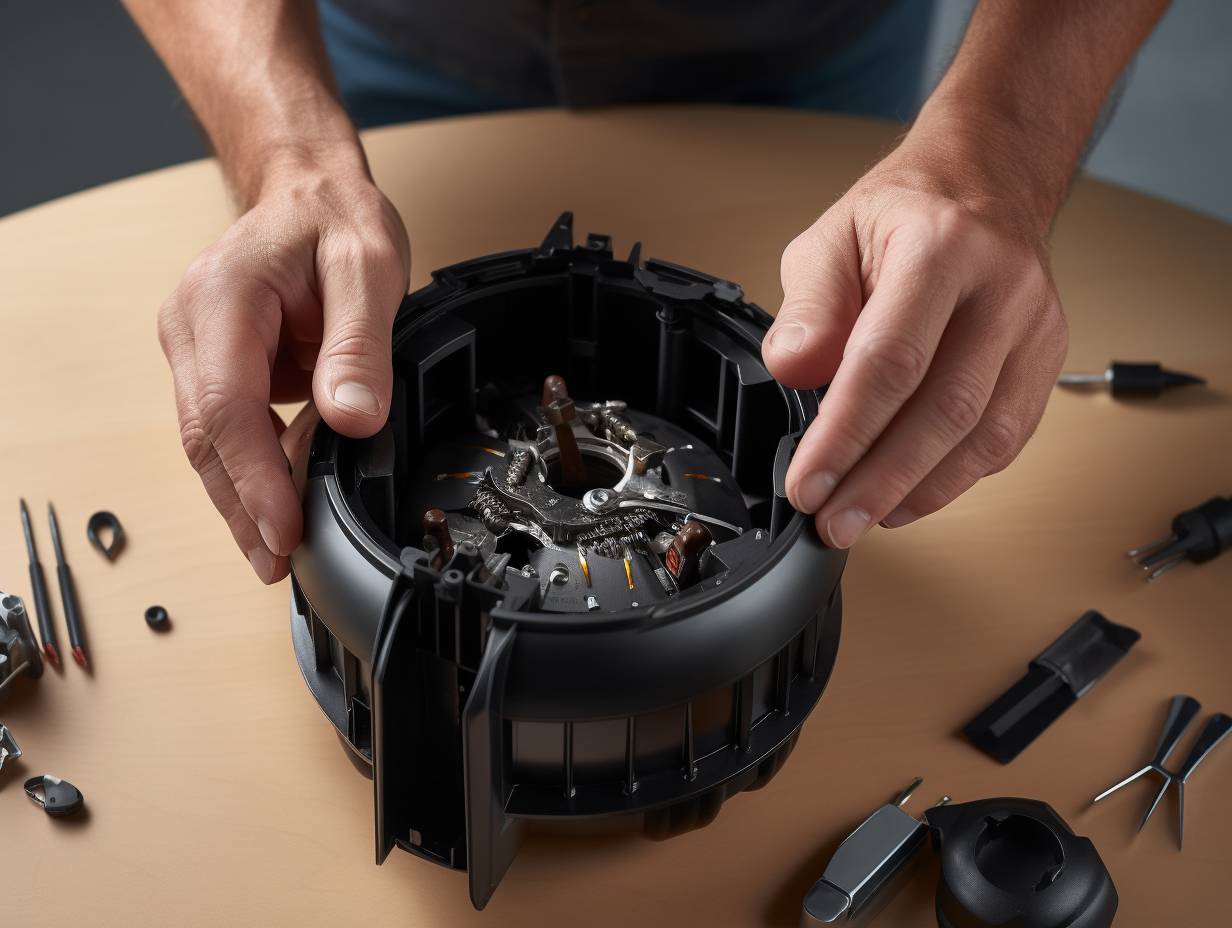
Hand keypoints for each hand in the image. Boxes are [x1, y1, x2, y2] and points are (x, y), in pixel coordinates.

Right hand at [158, 158, 409, 581]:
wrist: (308, 193)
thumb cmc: (334, 219)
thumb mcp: (368, 269)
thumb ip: (359, 347)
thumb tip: (353, 422)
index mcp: (221, 300)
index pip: (228, 408)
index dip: (256, 479)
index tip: (284, 530)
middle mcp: (192, 327)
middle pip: (207, 437)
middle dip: (243, 507)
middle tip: (278, 565)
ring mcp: (196, 348)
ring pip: (212, 441)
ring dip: (245, 497)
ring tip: (280, 552)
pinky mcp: (214, 364)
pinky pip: (231, 427)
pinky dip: (257, 467)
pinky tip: (284, 503)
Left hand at [763, 143, 1067, 547]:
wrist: (984, 183)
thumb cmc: (904, 213)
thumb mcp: (830, 237)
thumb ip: (808, 306)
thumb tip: (795, 370)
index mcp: (941, 248)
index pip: (891, 360)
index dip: (846, 434)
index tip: (809, 483)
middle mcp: (1002, 289)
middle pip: (944, 410)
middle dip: (880, 481)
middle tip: (833, 523)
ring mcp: (1035, 327)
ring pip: (984, 435)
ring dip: (918, 491)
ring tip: (864, 520)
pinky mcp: (1045, 360)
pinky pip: (1006, 439)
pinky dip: (954, 480)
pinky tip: (909, 497)